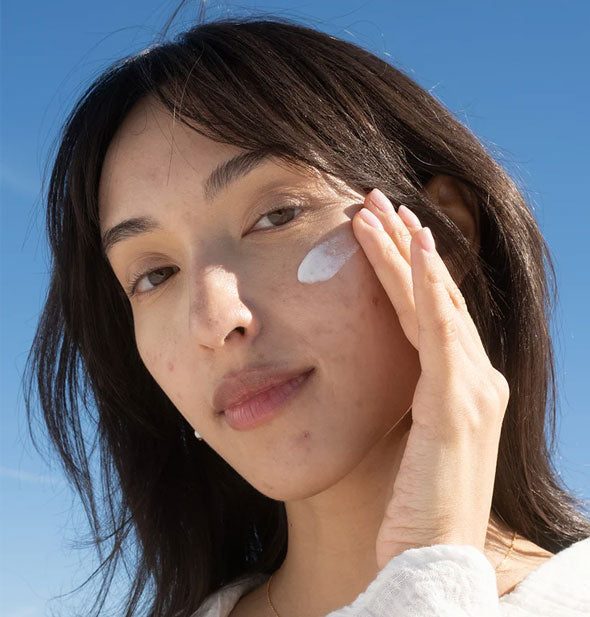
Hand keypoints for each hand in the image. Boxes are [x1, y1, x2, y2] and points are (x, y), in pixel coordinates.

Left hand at [351, 189, 509, 570]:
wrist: (425, 561)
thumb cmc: (408, 502)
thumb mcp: (401, 436)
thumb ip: (397, 398)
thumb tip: (366, 373)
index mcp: (457, 386)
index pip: (429, 312)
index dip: (405, 269)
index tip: (380, 231)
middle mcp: (476, 379)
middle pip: (436, 297)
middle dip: (406, 246)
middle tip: (378, 201)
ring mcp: (473, 389)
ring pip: (437, 302)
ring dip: (409, 253)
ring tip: (381, 210)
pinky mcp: (458, 403)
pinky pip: (441, 331)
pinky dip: (430, 287)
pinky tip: (415, 249)